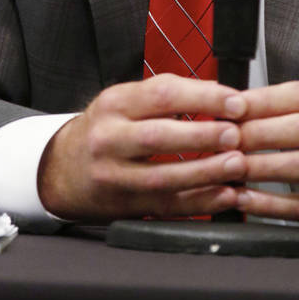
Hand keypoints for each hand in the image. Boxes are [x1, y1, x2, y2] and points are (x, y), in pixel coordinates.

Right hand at [37, 74, 246, 220]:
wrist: (62, 168)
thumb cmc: (104, 128)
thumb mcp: (125, 100)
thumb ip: (168, 93)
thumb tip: (219, 93)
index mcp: (114, 103)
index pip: (162, 94)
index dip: (203, 98)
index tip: (235, 102)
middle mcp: (109, 138)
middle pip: (159, 136)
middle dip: (203, 136)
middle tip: (236, 134)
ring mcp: (113, 175)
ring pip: (161, 176)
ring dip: (204, 172)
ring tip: (236, 164)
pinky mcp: (123, 205)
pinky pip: (164, 206)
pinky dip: (197, 202)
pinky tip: (222, 195)